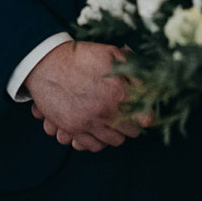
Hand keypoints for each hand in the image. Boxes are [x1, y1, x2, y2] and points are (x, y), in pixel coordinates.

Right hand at [25, 41, 142, 152]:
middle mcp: (104, 111)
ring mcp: (88, 123)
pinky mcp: (73, 129)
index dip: (147, 115)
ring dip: (118, 132)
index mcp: (117, 92)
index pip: (145, 118)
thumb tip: (154, 85)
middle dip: (133, 122)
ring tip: (113, 120)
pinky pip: (94, 146)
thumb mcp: (113, 54)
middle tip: (128, 113)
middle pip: (132, 132)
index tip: (145, 111)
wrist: (47, 63)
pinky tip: (99, 129)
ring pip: (114, 141)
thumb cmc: (82, 57)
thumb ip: (135, 70)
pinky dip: (100, 140)